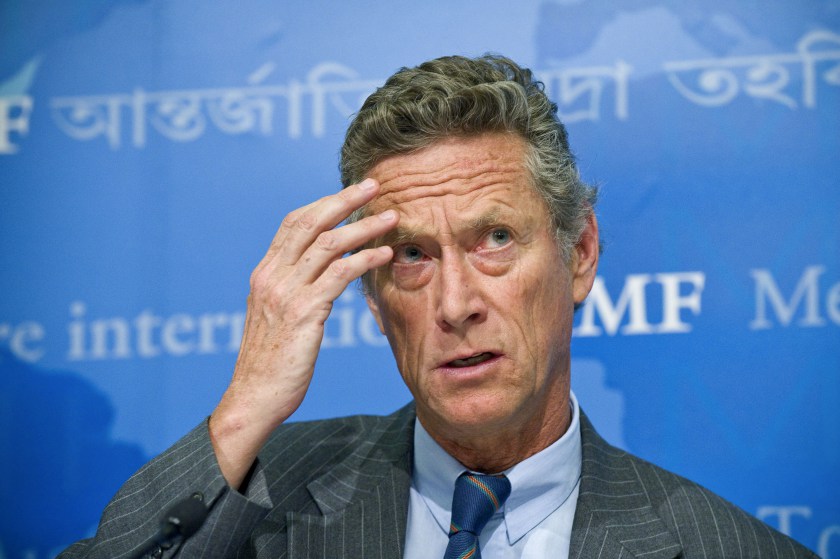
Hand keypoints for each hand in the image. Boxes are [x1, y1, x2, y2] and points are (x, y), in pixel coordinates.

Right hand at [209, 178, 396, 487]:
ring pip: (328, 244)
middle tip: (373, 186)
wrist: (254, 398)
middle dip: (344, 200)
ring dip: (364, 227)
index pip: (293, 224)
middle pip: (310, 223)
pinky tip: (384, 255)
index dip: (323, 204)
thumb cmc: (271, 365)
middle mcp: (271, 276)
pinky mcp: (303, 312)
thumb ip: (293, 293)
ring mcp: (285, 293)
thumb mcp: (276, 320)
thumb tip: (319, 279)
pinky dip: (365, 260)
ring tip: (391, 218)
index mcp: (264, 274)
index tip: (350, 193)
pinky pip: (339, 275)